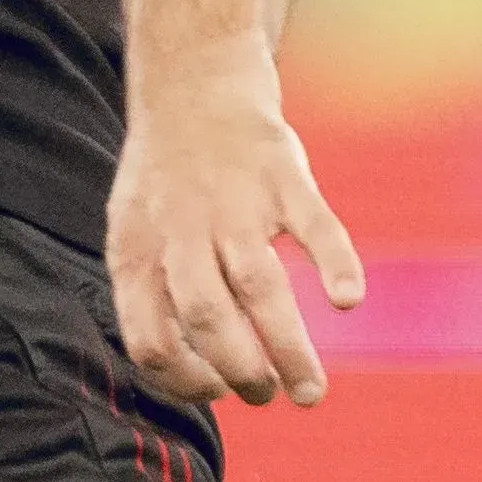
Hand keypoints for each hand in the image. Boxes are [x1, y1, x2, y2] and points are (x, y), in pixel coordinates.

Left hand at [102, 70, 363, 405]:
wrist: (194, 83)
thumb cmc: (167, 180)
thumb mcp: (134, 233)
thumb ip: (154, 298)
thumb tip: (195, 378)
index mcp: (137, 253)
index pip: (149, 340)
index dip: (183, 381)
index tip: (218, 391)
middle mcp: (182, 230)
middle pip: (207, 317)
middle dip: (241, 372)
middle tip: (268, 397)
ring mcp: (235, 202)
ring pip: (260, 288)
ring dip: (288, 348)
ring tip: (310, 394)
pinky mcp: (283, 175)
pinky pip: (313, 225)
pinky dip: (334, 263)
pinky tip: (347, 300)